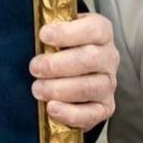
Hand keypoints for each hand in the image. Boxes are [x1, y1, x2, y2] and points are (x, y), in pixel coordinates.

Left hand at [30, 12, 117, 130]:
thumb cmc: (62, 51)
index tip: (43, 35)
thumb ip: (50, 35)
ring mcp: (108, 84)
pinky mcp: (104, 108)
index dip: (67, 32)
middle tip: (34, 68)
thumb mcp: (59, 36)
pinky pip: (91, 114)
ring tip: (38, 89)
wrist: (72, 75)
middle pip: (90, 58)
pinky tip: (51, 107)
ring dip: (59, 89)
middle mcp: (109, 58)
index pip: (94, 29)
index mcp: (101, 33)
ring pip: (90, 86)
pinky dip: (69, 113)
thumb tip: (34, 38)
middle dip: (57, 64)